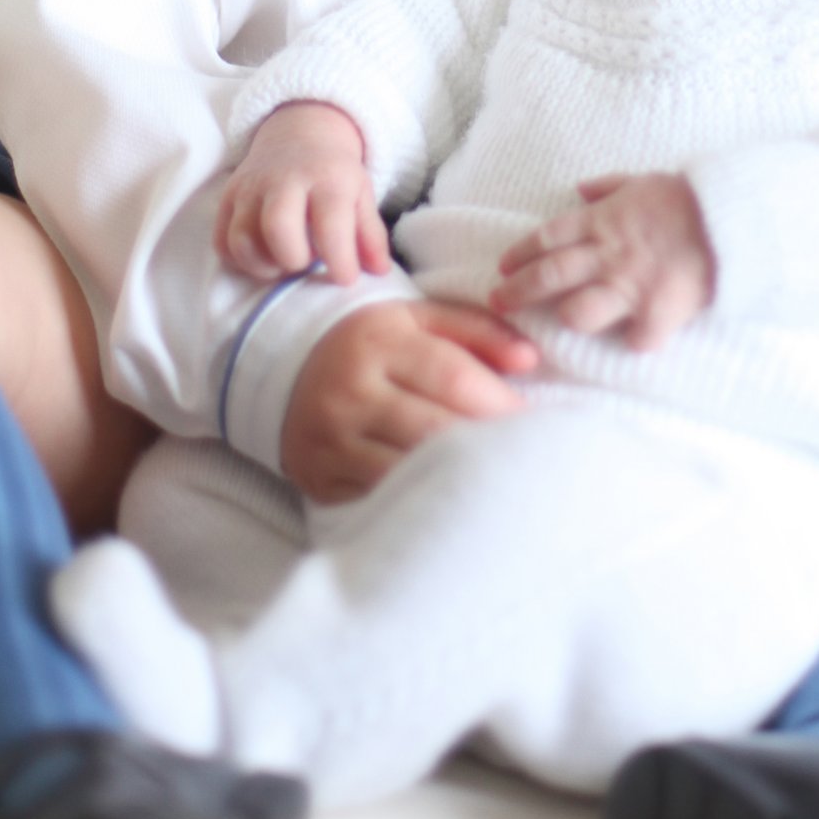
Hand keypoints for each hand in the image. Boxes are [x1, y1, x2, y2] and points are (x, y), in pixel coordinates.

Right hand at [214, 102, 389, 285]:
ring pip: (242, 239)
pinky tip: (263, 257)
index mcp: (326, 178)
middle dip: (294, 259)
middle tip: (306, 263)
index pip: (331, 225)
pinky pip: (221, 241)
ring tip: (284, 262)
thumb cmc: (333, 174)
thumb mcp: (361, 194)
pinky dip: (239, 260)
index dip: (340, 261)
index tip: (346, 279)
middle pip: (277, 228)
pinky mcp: (227, 197)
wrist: (298, 135)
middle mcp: (283, 179)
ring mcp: (250, 187)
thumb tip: (379, 271)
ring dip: (263, 265)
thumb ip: (371, 234)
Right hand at [280, 299, 539, 502]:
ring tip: (491, 481)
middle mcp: (350, 390)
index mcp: (379, 341)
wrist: (286, 366)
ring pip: (406, 469)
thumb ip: (478, 330)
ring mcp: (330, 438)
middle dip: (485, 445)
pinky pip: (377, 496)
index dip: (499, 402)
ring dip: (455, 478)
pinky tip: (447, 499)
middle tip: (522, 457)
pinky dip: (416, 500)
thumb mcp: (418, 319)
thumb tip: (529, 360)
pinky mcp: (319, 476)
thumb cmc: (373, 344)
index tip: (532, 419)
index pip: (451, 376)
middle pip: (433, 429)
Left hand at [492, 172, 714, 350]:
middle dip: (517, 292)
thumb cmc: (687, 198)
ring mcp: (630, 287)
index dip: (521, 253)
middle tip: (498, 302)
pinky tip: (634, 341)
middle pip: (549, 276)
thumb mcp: (643, 180)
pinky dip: (634, 343)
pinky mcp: (657, 313)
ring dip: (570, 318)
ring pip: (578, 313)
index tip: (503, 267)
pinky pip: (635, 340)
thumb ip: (609, 187)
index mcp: (602, 222)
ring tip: (565, 322)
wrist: (730, 218)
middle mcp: (607, 255)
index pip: (546, 238)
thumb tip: (580, 190)